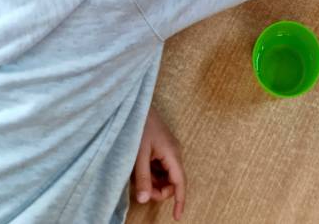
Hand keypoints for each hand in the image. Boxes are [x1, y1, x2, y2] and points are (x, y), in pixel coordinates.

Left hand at [132, 106, 184, 220]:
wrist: (138, 106)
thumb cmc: (140, 126)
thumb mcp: (139, 154)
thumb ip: (143, 178)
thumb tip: (145, 200)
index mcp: (172, 154)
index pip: (180, 182)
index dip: (179, 200)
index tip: (177, 217)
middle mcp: (174, 153)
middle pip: (172, 181)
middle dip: (159, 190)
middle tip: (141, 190)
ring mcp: (169, 150)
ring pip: (165, 175)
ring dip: (154, 182)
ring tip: (138, 177)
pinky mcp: (162, 148)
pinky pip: (160, 167)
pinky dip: (151, 173)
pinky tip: (140, 169)